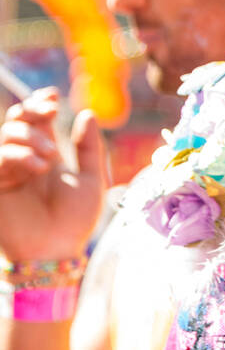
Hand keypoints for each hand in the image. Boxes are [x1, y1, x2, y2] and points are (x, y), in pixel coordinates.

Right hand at [0, 87, 106, 264]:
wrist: (56, 253)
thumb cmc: (76, 221)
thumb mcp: (91, 179)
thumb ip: (89, 147)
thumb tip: (86, 113)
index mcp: (47, 155)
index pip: (37, 119)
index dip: (40, 102)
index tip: (53, 96)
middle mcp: (25, 159)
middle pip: (17, 119)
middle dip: (32, 108)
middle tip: (51, 110)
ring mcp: (8, 171)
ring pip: (7, 135)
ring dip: (31, 137)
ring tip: (51, 156)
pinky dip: (18, 155)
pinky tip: (38, 166)